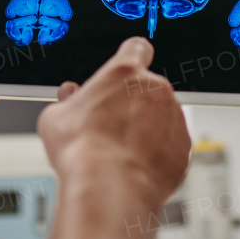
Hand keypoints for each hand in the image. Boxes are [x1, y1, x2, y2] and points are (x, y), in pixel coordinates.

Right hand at [37, 38, 190, 210]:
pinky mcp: (184, 147)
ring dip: (148, 128)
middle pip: (148, 88)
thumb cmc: (81, 151)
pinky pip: (172, 144)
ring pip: (163, 117)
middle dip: (134, 103)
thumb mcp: (55, 117)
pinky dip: (159, 153)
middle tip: (111, 126)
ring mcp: (174, 118)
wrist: (108, 190)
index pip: (137, 48)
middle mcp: (156, 89)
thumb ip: (67, 100)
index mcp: (125, 72)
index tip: (125, 73)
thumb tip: (69, 97)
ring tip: (121, 153)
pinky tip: (136, 166)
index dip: (131, 59)